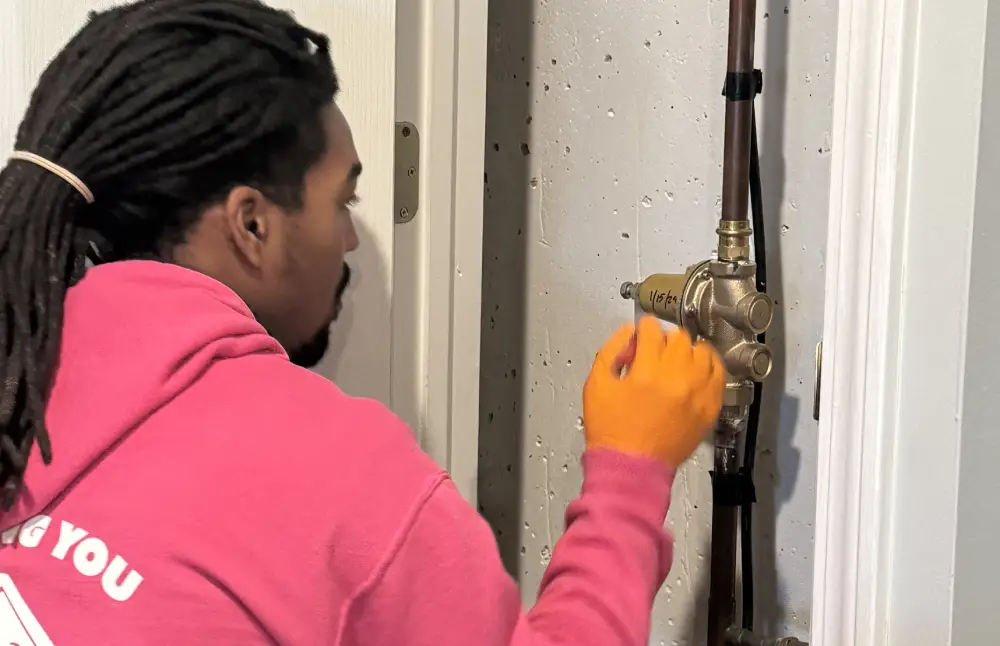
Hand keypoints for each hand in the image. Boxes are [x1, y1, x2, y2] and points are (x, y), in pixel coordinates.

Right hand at [582, 316, 724, 467]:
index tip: (641, 333)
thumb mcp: (596, 385)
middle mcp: (678, 379)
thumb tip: (630, 333)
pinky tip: (696, 370)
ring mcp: (698, 394)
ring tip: (676, 360)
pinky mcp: (710, 408)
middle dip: (664, 338)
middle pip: (679, 338)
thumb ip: (612, 350)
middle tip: (654, 350)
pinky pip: (718, 375)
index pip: (652, 331)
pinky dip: (708, 366)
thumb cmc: (610, 430)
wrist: (632, 468)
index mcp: (647, 372)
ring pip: (702, 352)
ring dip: (687, 350)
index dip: (643, 328)